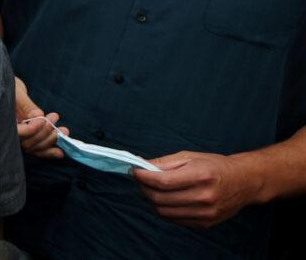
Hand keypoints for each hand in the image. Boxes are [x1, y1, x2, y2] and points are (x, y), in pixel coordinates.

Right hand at [14, 77, 67, 158]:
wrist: (6, 89)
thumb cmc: (9, 87)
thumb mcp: (16, 92)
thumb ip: (26, 105)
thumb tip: (39, 116)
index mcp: (2, 121)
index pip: (17, 133)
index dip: (31, 130)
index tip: (42, 119)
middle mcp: (8, 134)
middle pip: (27, 143)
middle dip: (44, 133)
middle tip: (54, 117)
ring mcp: (18, 138)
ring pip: (34, 147)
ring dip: (50, 141)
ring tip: (64, 130)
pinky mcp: (27, 139)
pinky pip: (36, 150)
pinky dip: (48, 152)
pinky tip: (60, 152)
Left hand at [134, 151, 260, 227]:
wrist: (244, 182)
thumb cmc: (215, 165)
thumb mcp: (190, 157)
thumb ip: (164, 163)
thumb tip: (141, 165)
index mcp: (200, 176)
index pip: (162, 181)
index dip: (143, 177)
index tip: (134, 171)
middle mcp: (204, 197)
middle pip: (160, 198)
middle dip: (144, 188)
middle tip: (140, 180)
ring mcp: (206, 213)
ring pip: (164, 211)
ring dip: (151, 200)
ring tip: (151, 189)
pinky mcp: (205, 223)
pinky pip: (174, 219)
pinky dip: (164, 209)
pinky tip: (164, 199)